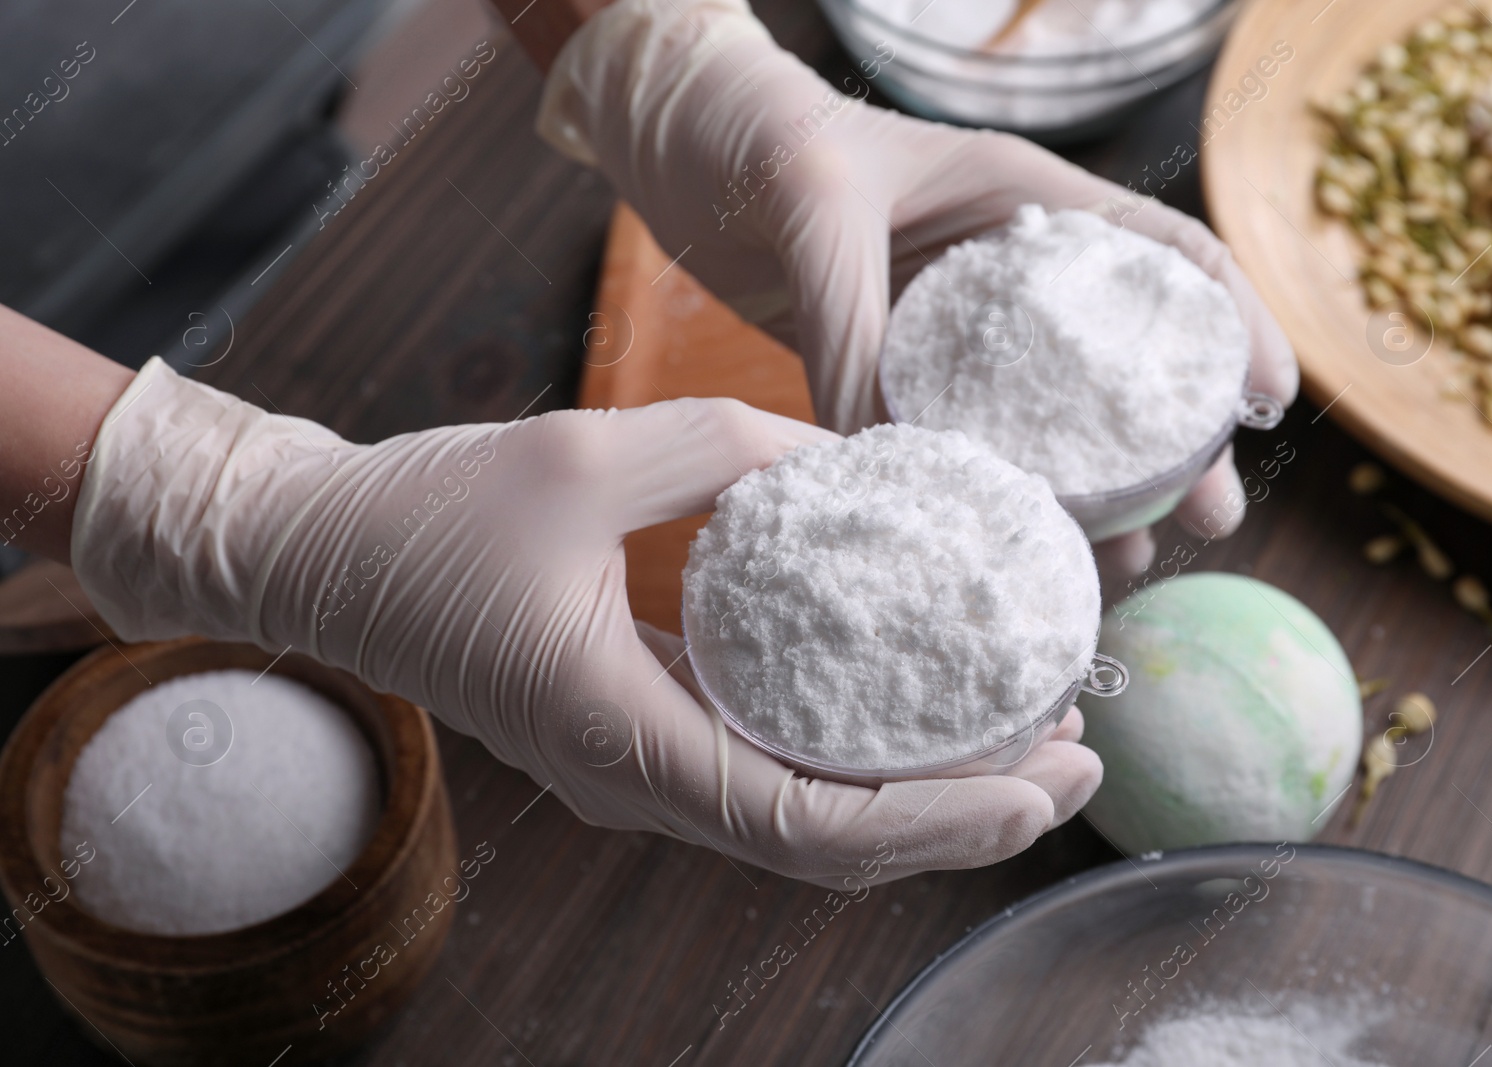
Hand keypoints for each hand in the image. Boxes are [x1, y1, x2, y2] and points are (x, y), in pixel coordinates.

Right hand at [73, 361, 1102, 886]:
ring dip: (923, 796)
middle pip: (833, 849)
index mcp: (625, 739)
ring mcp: (642, 771)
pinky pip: (773, 776)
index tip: (1042, 777)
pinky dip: (862, 764)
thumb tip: (856, 454)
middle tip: (1076, 755)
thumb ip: (729, 446)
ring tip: (1028, 737)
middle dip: (964, 816)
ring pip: (809, 827)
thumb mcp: (584, 456)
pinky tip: (921, 712)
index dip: (939, 818)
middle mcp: (642, 782)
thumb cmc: (429, 516)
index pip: (811, 828)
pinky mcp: (646, 739)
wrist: (326, 556)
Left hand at [535, 0, 1296, 580]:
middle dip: (1174, 444)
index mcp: (1025, 199)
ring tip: (1117, 565)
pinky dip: (986, 494)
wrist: (681, 143)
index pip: (1164, 258)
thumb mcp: (815, 208)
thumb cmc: (756, 134)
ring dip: (1088, 492)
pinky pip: (957, 441)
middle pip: (1121, 364)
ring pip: (1047, 420)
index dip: (1231, 324)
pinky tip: (1001, 550)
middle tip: (1207, 523)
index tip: (1269, 402)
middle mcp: (1006, 272)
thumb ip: (853, 325)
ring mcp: (956, 329)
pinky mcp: (895, 369)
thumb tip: (886, 464)